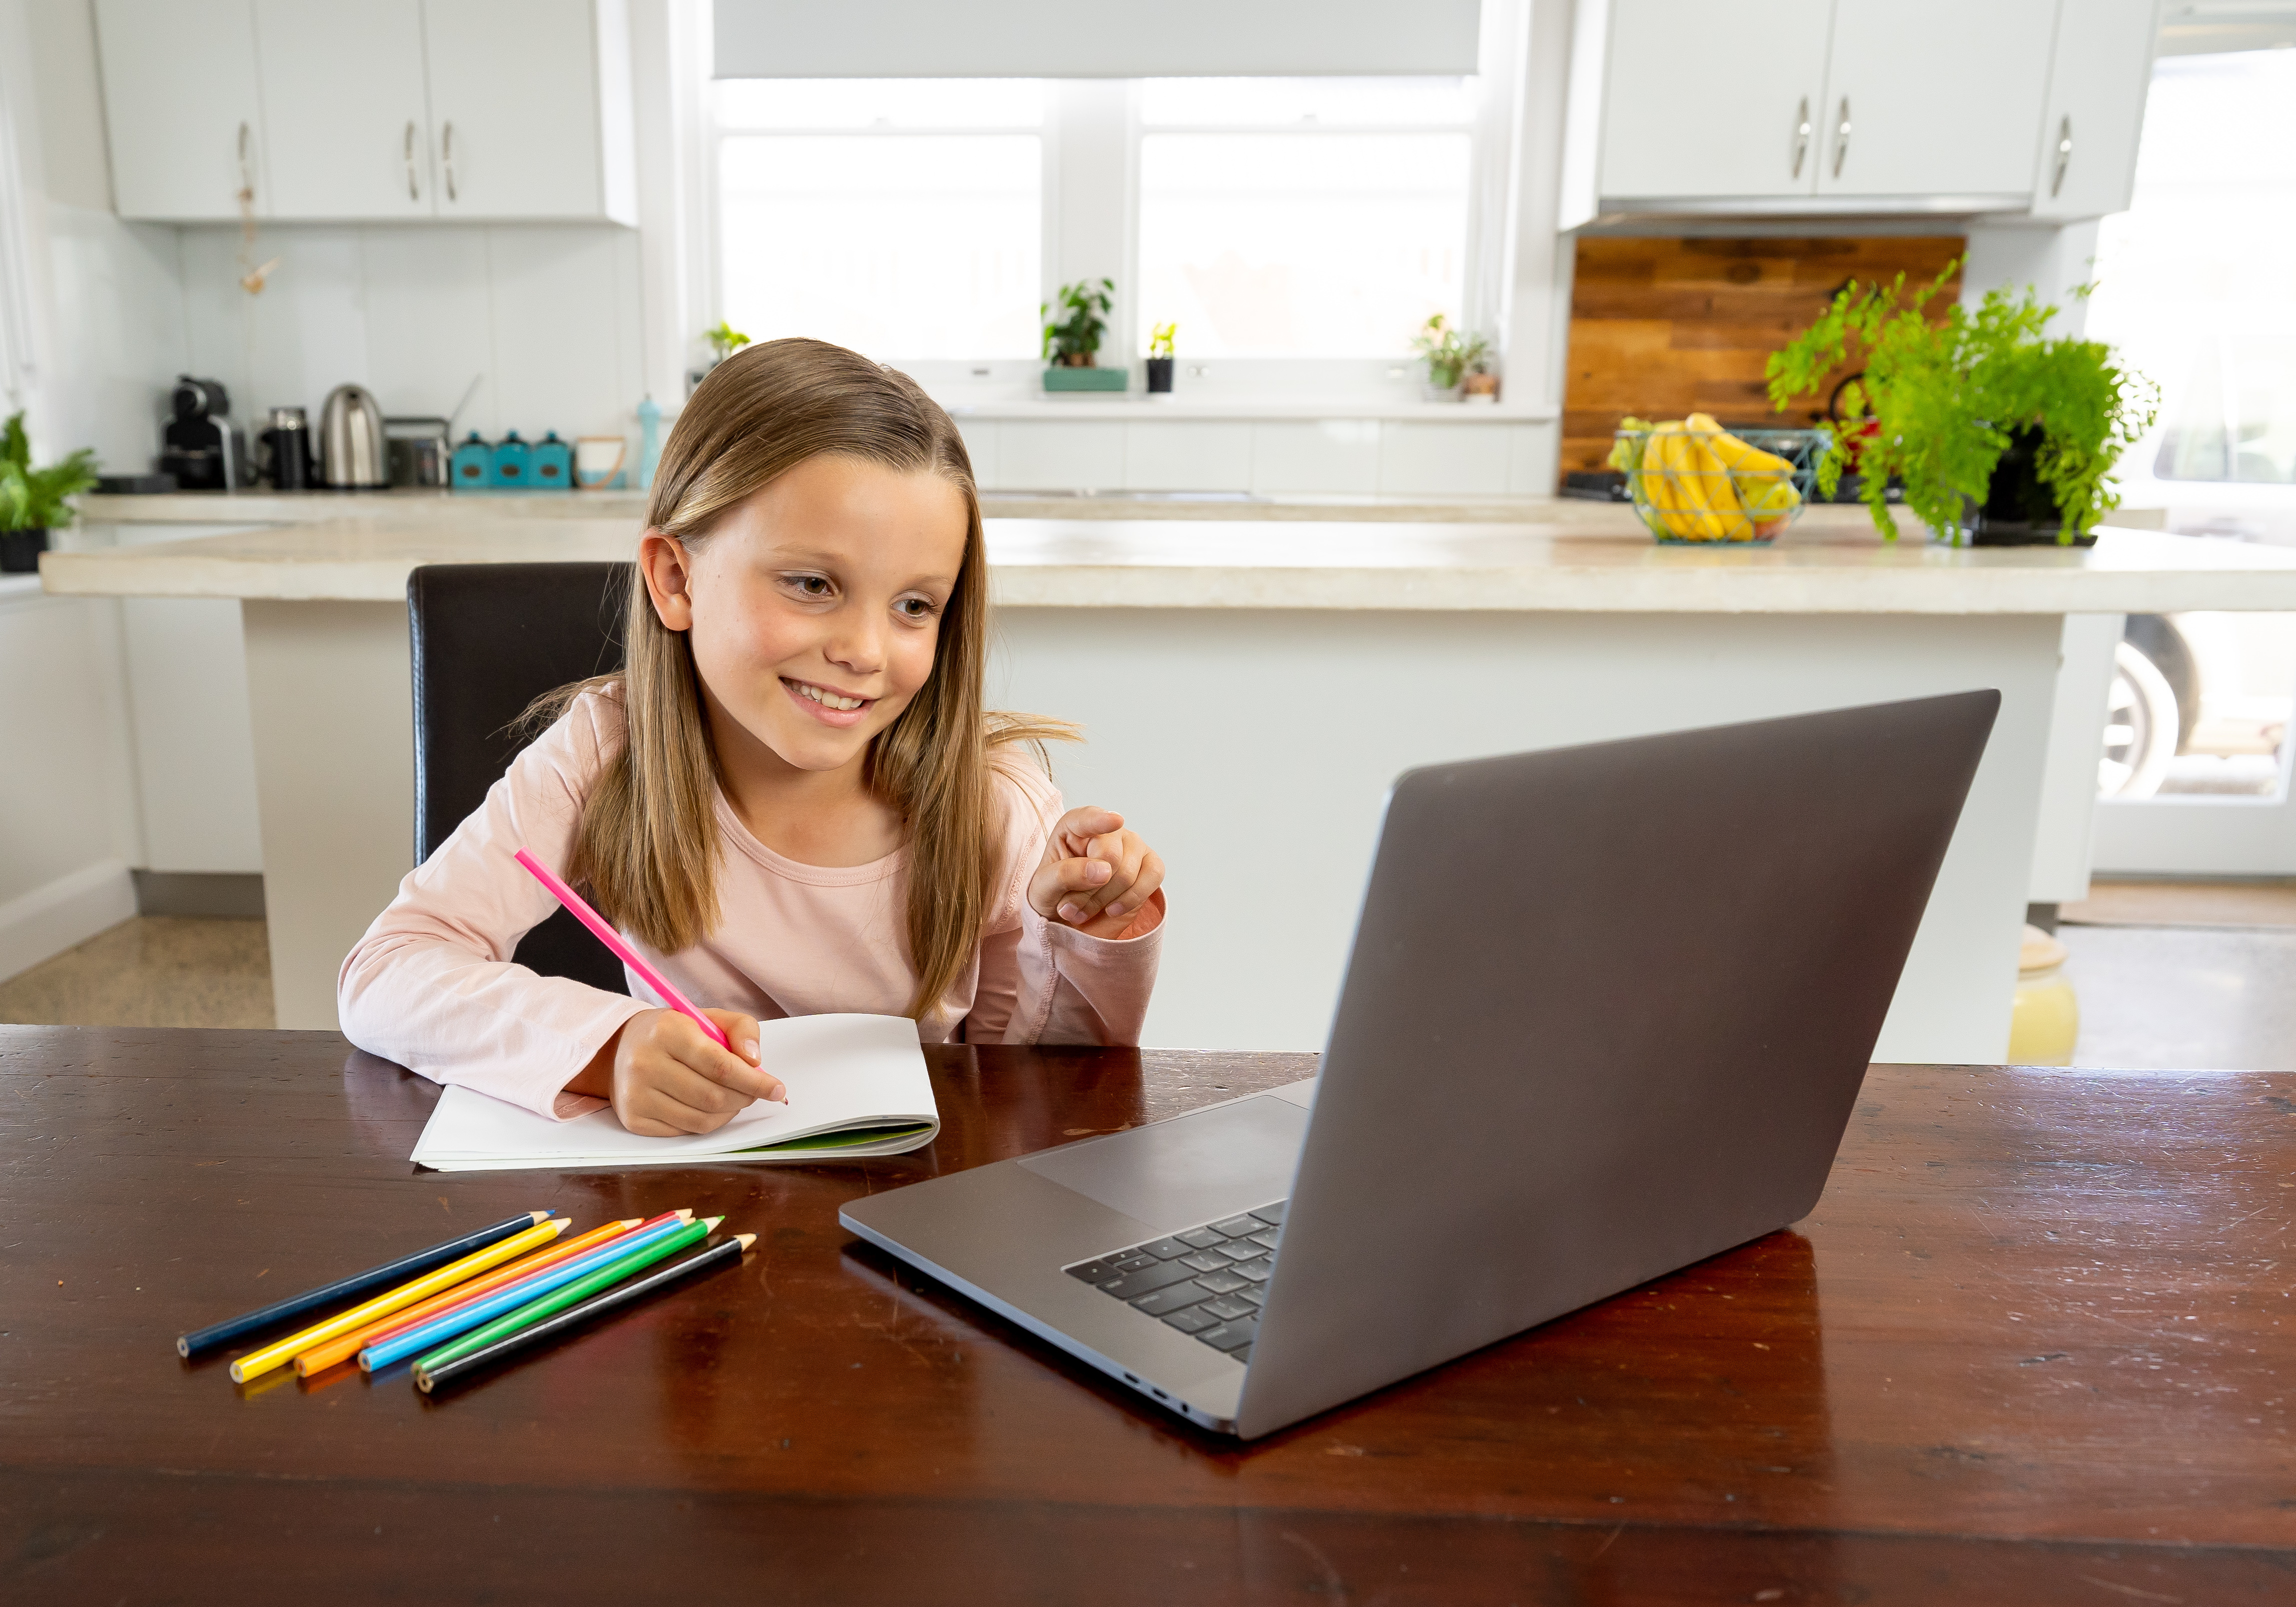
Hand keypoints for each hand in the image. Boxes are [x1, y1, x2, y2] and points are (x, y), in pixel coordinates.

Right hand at [567, 1007, 785, 1136]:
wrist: (620, 1048)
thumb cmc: (674, 1033)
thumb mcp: (708, 1017)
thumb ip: (741, 1029)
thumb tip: (756, 1062)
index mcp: (667, 1031)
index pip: (720, 1065)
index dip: (754, 1081)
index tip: (777, 1089)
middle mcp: (645, 1063)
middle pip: (714, 1096)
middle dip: (745, 1097)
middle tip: (755, 1092)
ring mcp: (636, 1094)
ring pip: (702, 1119)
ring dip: (729, 1112)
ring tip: (733, 1098)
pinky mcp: (634, 1118)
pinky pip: (685, 1131)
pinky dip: (707, 1122)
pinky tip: (709, 1107)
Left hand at [1028, 805, 1164, 939]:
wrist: (1069, 919)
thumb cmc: (1054, 895)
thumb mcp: (1044, 887)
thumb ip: (1066, 874)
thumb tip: (1103, 871)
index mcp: (1075, 826)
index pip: (1088, 818)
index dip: (1101, 820)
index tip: (1116, 821)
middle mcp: (1108, 830)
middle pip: (1110, 856)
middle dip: (1089, 890)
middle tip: (1071, 906)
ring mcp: (1132, 845)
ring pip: (1127, 874)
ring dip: (1104, 901)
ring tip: (1085, 910)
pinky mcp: (1150, 864)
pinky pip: (1153, 876)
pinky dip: (1131, 900)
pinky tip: (1113, 909)